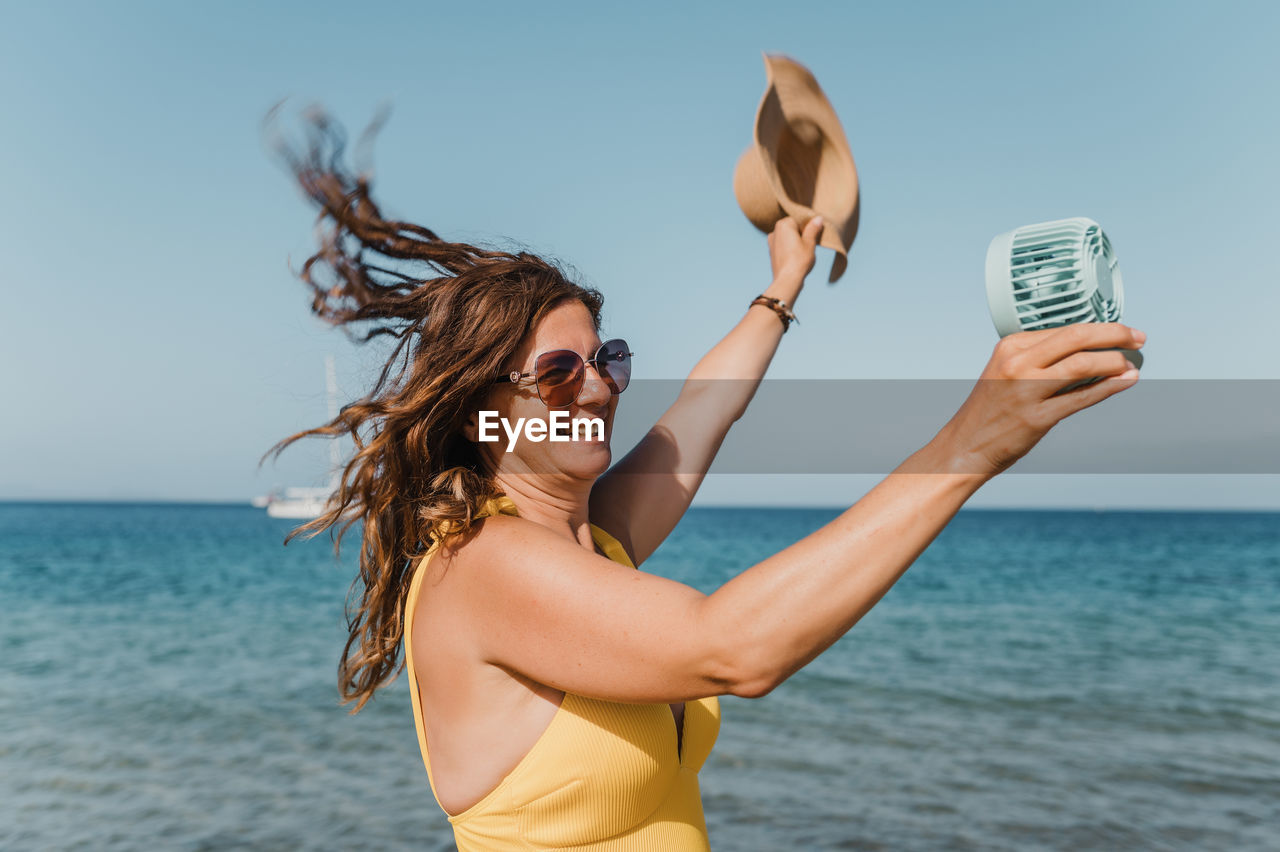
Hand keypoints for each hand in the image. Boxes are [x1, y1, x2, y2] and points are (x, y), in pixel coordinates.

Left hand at [767, 215, 823, 287]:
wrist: (787, 280)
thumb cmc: (799, 260)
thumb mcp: (810, 243)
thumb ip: (813, 229)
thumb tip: (818, 218)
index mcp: (784, 224)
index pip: (799, 219)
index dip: (808, 227)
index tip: (813, 235)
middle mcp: (775, 231)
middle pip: (792, 227)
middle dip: (802, 234)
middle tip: (809, 244)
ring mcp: (772, 242)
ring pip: (787, 237)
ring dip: (796, 241)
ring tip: (803, 252)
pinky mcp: (772, 252)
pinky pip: (783, 245)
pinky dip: (790, 248)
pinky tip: (796, 257)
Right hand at [934, 323, 1145, 477]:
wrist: (965, 446)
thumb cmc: (989, 412)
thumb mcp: (1006, 372)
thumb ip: (1040, 358)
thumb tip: (1087, 350)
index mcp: (1010, 347)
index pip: (1065, 329)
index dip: (1100, 328)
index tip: (1121, 331)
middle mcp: (1017, 364)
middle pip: (1077, 337)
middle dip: (1115, 334)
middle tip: (1137, 337)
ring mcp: (1026, 390)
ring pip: (1083, 364)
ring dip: (1115, 362)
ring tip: (1130, 364)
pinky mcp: (1037, 417)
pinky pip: (1082, 397)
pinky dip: (1109, 387)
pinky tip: (1124, 381)